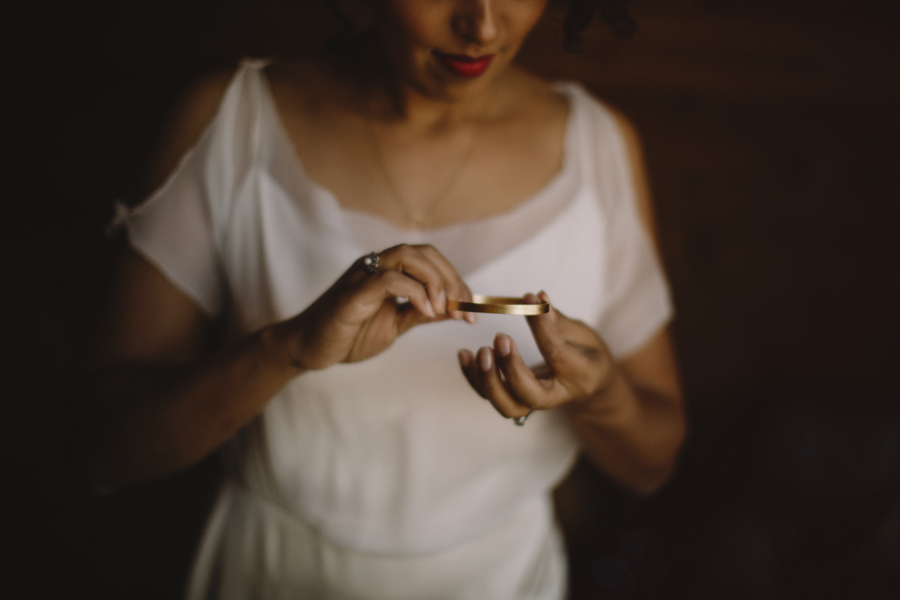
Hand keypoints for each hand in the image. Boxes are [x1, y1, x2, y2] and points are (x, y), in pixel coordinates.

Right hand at [283, 244, 473, 370]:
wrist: (310, 349)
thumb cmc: (349, 335)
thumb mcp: (397, 325)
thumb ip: (423, 313)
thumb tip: (456, 309)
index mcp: (388, 271)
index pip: (430, 260)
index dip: (455, 281)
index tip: (470, 311)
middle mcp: (376, 265)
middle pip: (424, 252)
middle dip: (451, 279)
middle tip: (463, 309)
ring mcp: (363, 275)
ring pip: (408, 256)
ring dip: (435, 281)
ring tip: (443, 309)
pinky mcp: (352, 293)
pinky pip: (388, 279)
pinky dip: (414, 292)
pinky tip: (425, 312)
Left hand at [457, 291, 615, 421]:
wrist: (590, 387)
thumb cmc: (587, 356)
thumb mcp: (584, 334)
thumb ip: (558, 320)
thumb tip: (538, 298)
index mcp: (581, 375)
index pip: (556, 354)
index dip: (540, 326)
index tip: (529, 300)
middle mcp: (558, 395)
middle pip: (529, 395)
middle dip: (510, 368)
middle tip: (500, 338)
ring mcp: (536, 403)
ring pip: (508, 406)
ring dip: (488, 380)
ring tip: (480, 350)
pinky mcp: (518, 401)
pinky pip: (492, 398)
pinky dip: (474, 378)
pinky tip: (465, 355)